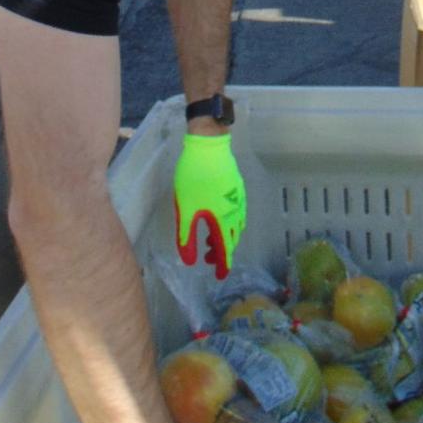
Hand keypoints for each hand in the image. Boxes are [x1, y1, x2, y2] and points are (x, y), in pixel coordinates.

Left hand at [173, 133, 245, 279]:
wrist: (209, 145)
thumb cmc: (194, 178)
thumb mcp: (185, 209)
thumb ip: (186, 235)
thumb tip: (189, 261)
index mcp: (222, 220)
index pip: (225, 249)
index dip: (222, 264)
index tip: (220, 276)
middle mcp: (234, 212)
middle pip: (231, 238)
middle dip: (220, 251)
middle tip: (208, 257)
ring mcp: (237, 198)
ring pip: (234, 225)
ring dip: (224, 236)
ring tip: (208, 239)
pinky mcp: (236, 187)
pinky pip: (235, 213)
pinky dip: (227, 222)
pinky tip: (216, 217)